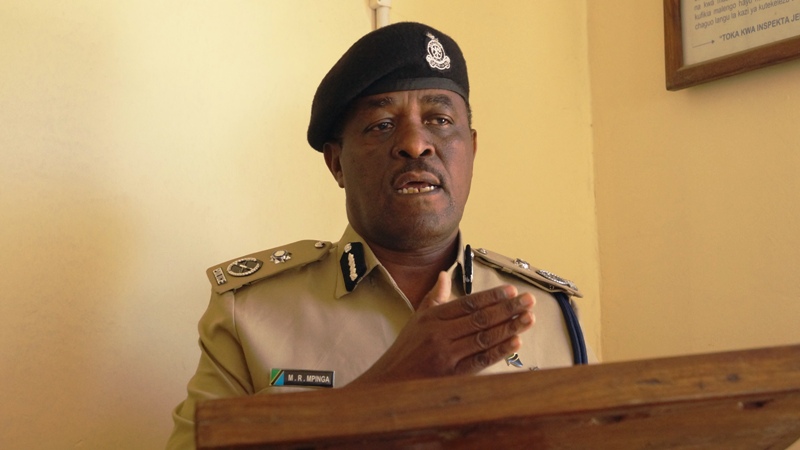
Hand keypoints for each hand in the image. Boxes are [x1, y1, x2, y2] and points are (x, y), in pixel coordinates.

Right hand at [347, 272, 534, 385]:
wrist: (388, 383)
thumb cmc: (405, 351)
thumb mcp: (416, 319)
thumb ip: (434, 297)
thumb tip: (444, 275)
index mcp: (432, 317)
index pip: (468, 303)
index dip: (492, 296)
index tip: (512, 291)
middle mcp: (439, 333)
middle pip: (480, 318)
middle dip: (508, 309)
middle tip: (529, 301)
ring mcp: (445, 355)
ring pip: (483, 337)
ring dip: (509, 327)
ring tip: (529, 318)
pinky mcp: (451, 375)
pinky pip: (479, 360)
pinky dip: (499, 351)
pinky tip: (515, 342)